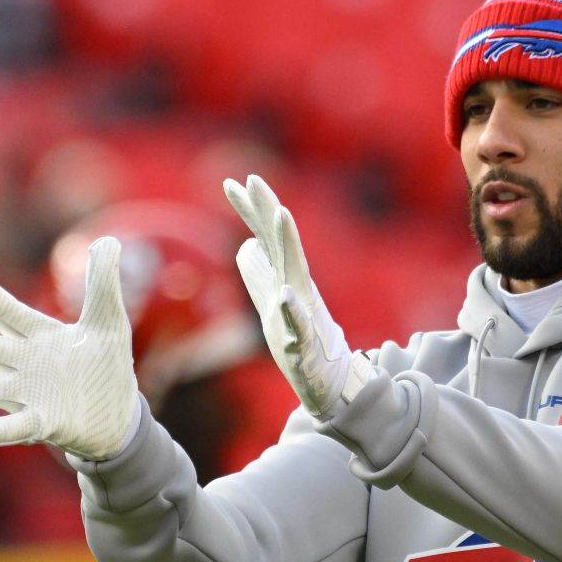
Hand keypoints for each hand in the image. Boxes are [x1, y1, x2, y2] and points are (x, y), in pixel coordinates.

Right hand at [0, 237, 137, 460]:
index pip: (8, 312)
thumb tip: (106, 239)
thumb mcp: (108, 320)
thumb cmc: (105, 364)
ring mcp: (29, 394)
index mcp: (38, 336)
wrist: (118, 414)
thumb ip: (102, 282)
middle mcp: (25, 364)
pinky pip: (12, 427)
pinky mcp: (42, 423)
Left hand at [224, 175, 371, 417]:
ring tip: (280, 215)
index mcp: (286, 278)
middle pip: (281, 242)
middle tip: (253, 179)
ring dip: (288, 244)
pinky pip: (299, 324)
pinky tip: (284, 294)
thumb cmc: (302, 340)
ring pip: (295, 272)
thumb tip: (246, 245)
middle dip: (267, 209)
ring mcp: (302, 313)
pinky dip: (293, 309)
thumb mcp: (273, 302)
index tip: (232, 182)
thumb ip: (260, 273)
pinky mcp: (305, 344)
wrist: (329, 383)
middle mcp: (296, 288)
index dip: (250, 210)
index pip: (265, 237)